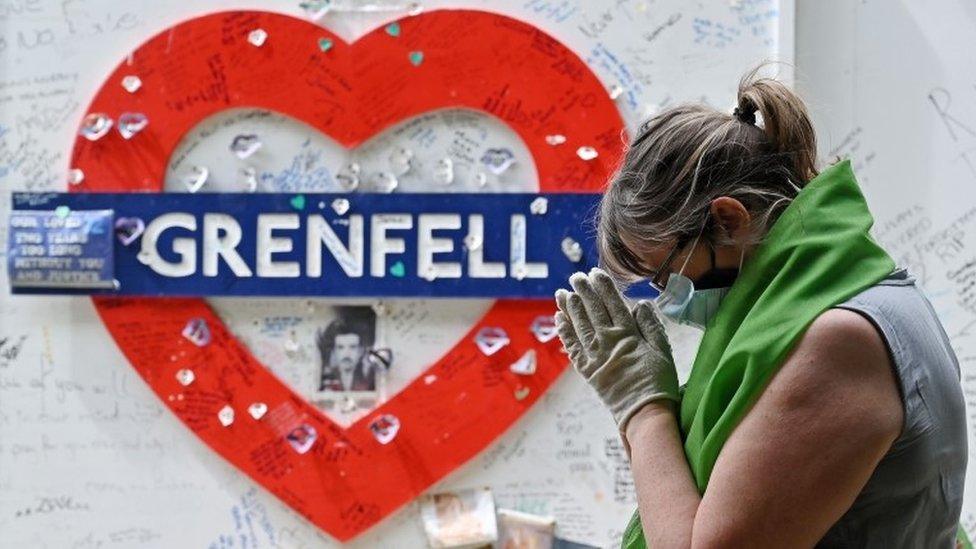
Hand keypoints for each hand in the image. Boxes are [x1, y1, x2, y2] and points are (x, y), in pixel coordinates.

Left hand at [554, 268, 679, 434]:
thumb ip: (651, 325)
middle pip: (592, 310)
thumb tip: (641, 303)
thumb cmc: (658, 382)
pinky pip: (571, 346)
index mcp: (627, 334)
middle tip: (575, 277)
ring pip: (579, 325)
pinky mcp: (586, 370)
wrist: (644, 413)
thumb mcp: (663, 351)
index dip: (603, 286)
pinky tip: (559, 319)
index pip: (612, 303)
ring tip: (562, 292)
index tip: (595, 273)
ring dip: (569, 307)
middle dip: (583, 291)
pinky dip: (564, 331)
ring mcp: (594, 355)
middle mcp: (607, 341)